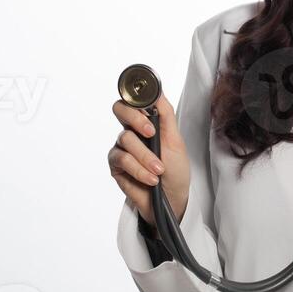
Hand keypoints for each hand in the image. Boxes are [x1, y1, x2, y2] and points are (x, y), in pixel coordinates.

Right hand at [108, 92, 190, 227]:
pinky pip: (122, 159)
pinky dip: (138, 169)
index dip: (137, 98)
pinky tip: (151, 179)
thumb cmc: (175, 170)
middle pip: (120, 109)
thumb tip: (157, 91)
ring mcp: (122, 148)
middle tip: (151, 133)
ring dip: (145, 156)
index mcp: (147, 121)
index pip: (135, 100)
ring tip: (159, 170)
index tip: (148, 106)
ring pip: (125, 138)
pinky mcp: (116, 166)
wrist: (172, 199)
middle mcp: (131, 131)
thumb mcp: (176, 140)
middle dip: (135, 119)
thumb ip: (165, 115)